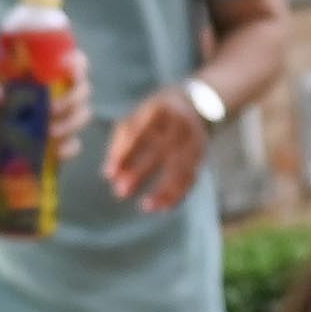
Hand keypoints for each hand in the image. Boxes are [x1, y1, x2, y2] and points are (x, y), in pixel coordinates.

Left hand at [97, 82, 219, 214]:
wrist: (194, 104)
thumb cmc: (154, 117)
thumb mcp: (136, 119)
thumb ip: (121, 145)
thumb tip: (110, 175)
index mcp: (159, 109)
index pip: (138, 132)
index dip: (124, 153)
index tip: (109, 174)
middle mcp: (180, 123)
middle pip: (160, 150)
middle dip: (140, 172)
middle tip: (121, 192)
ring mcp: (194, 139)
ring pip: (180, 168)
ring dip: (164, 190)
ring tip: (146, 207)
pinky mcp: (201, 155)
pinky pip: (191, 177)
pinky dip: (178, 194)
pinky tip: (163, 207)